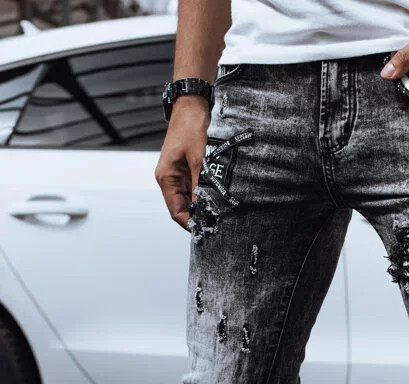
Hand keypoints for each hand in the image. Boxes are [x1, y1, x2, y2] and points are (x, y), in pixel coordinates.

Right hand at [155, 97, 209, 230]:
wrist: (192, 105)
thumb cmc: (192, 127)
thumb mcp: (200, 158)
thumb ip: (202, 185)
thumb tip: (206, 209)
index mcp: (166, 178)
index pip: (176, 212)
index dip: (191, 224)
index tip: (207, 231)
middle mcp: (170, 179)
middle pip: (183, 208)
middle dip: (199, 217)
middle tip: (219, 225)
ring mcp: (179, 175)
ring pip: (190, 200)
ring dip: (203, 207)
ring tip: (220, 214)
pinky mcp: (188, 169)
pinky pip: (196, 189)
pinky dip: (205, 196)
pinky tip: (218, 199)